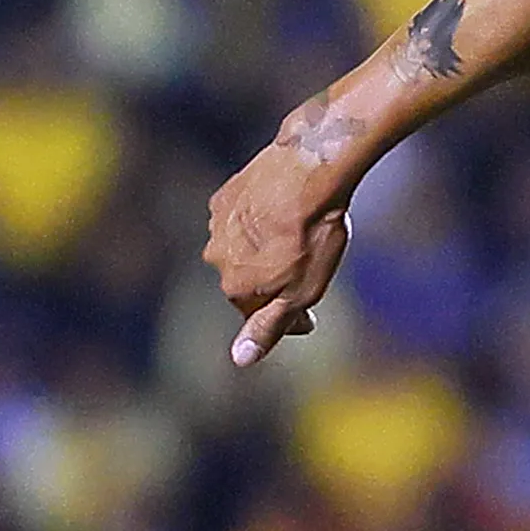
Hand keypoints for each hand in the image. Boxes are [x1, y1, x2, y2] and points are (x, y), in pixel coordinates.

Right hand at [206, 112, 359, 366]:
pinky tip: (285, 213)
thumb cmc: (313, 234)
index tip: (310, 316)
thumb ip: (270, 326)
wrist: (308, 170)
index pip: (257, 314)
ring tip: (299, 238)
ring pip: (244, 248)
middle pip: (247, 281)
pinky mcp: (226, 196)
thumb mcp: (302, 291)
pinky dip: (261, 221)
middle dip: (274, 282)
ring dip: (266, 249)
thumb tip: (240, 360)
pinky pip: (242, 218)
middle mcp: (217, 256)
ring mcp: (218, 224)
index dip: (288, 317)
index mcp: (235, 286)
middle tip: (308, 270)